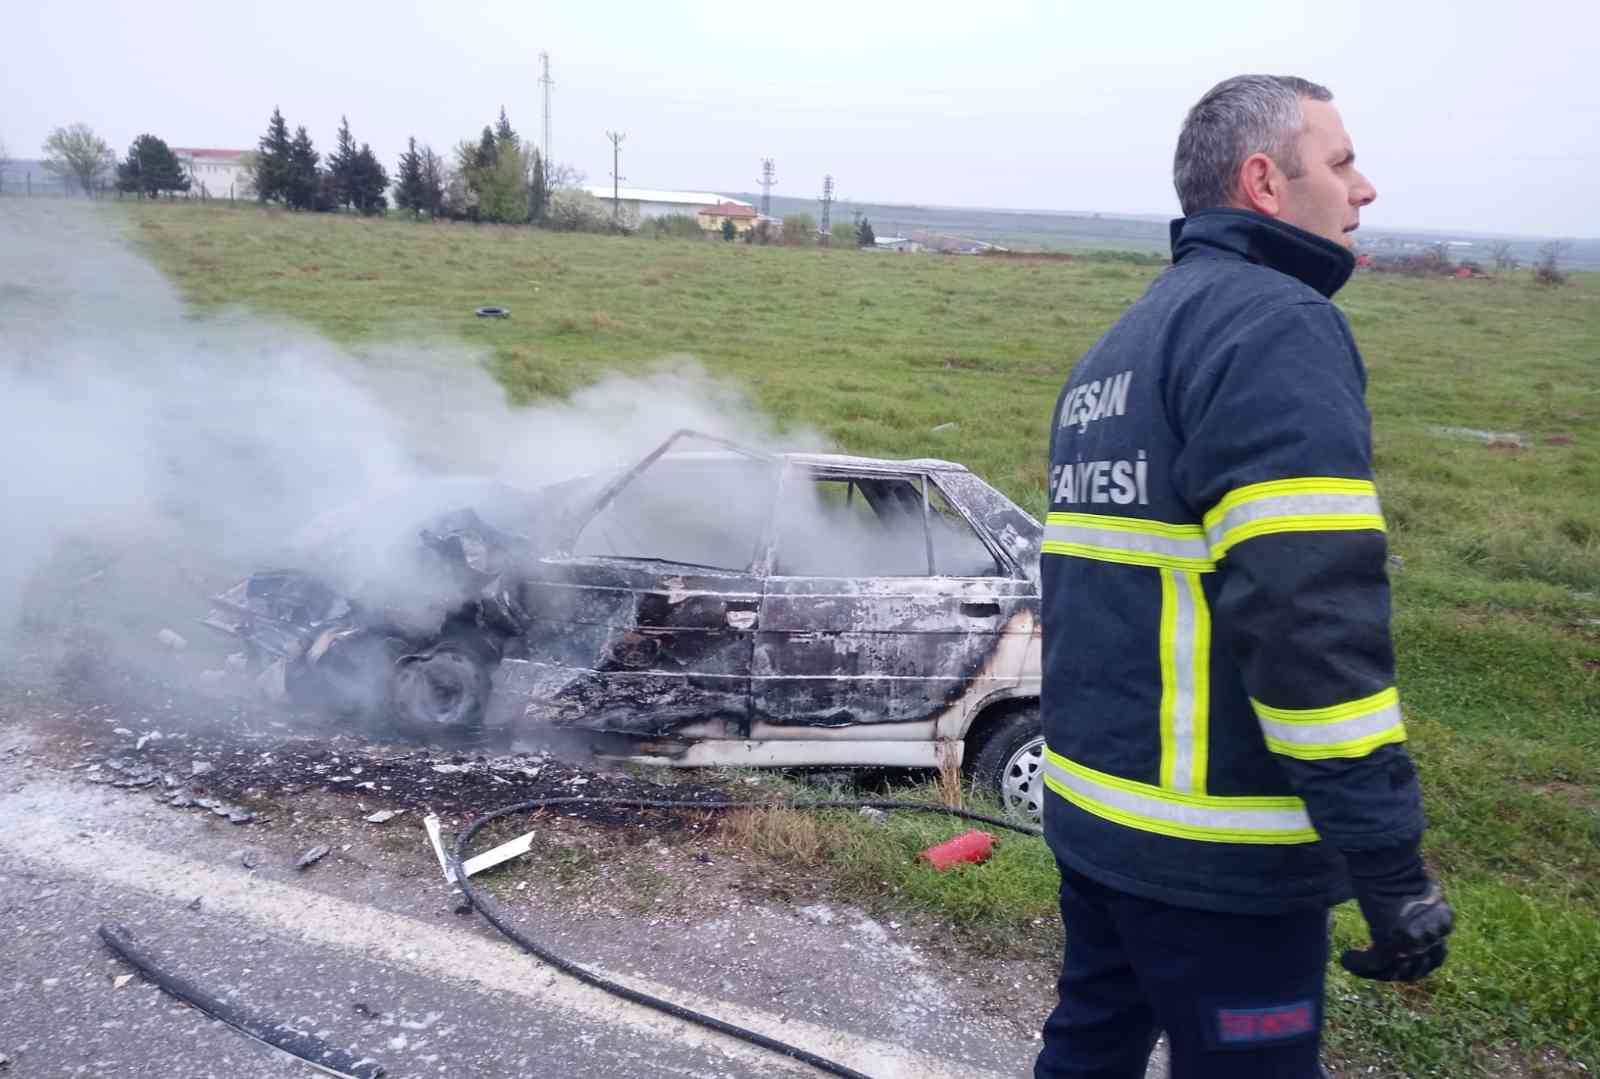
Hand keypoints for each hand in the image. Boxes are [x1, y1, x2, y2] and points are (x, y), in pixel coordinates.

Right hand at [1340, 843, 1453, 982]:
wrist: (1387, 862)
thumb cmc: (1395, 867)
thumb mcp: (1414, 889)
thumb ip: (1417, 909)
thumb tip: (1404, 915)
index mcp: (1444, 922)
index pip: (1434, 958)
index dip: (1413, 964)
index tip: (1395, 963)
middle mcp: (1433, 937)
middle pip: (1415, 970)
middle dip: (1393, 971)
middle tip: (1372, 968)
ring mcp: (1413, 943)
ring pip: (1392, 970)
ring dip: (1371, 970)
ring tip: (1352, 961)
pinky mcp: (1391, 944)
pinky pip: (1373, 964)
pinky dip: (1357, 964)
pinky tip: (1345, 959)